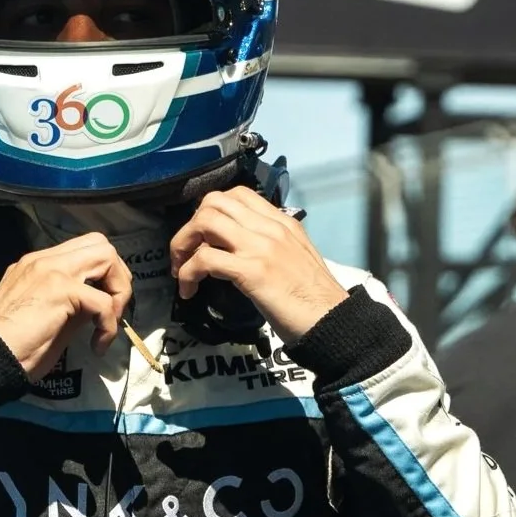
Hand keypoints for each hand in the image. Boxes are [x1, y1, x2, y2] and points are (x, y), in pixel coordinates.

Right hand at [0, 232, 132, 378]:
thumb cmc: (11, 345)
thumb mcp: (46, 316)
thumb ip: (71, 303)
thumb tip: (99, 306)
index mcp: (37, 264)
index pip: (83, 249)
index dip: (103, 274)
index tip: (102, 306)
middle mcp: (43, 260)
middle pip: (100, 244)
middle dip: (117, 276)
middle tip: (113, 310)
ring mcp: (51, 271)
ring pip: (106, 258)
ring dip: (118, 291)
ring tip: (108, 323)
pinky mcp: (60, 290)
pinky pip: (102, 301)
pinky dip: (108, 325)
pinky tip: (97, 345)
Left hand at [168, 188, 348, 343]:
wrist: (334, 322)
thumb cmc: (314, 299)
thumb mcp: (295, 257)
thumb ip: (270, 244)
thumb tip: (237, 248)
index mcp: (282, 222)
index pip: (237, 194)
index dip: (210, 211)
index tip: (203, 237)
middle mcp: (270, 228)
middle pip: (213, 202)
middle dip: (189, 226)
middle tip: (185, 253)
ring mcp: (261, 247)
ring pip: (204, 222)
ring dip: (182, 245)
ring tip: (181, 271)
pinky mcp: (252, 271)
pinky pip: (204, 259)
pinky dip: (188, 274)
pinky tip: (188, 291)